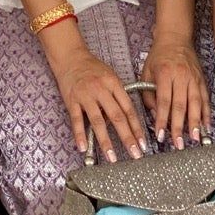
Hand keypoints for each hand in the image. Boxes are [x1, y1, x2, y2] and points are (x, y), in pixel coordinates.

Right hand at [50, 46, 147, 162]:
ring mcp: (85, 95)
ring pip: (97, 121)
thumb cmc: (92, 68)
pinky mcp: (72, 100)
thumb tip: (125, 121)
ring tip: (112, 158)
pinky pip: (76, 120)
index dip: (137, 127)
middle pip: (117, 117)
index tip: (143, 143)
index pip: (128, 109)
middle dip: (127, 138)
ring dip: (106, 141)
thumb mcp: (110, 77)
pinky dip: (80, 135)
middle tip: (135, 154)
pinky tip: (84, 148)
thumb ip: (117, 96)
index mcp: (113, 83)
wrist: (70, 57)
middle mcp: (101, 89)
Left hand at [139, 36, 209, 149]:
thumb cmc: (159, 55)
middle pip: (180, 105)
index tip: (160, 135)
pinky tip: (206, 126)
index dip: (162, 119)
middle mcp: (181, 76)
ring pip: (196, 103)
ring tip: (195, 138)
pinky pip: (205, 99)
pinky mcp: (202, 80)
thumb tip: (155, 115)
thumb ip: (148, 94)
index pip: (163, 101)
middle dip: (179, 126)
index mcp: (164, 73)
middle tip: (178, 143)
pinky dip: (207, 114)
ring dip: (195, 123)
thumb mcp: (146, 71)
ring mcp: (194, 78)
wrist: (175, 37)